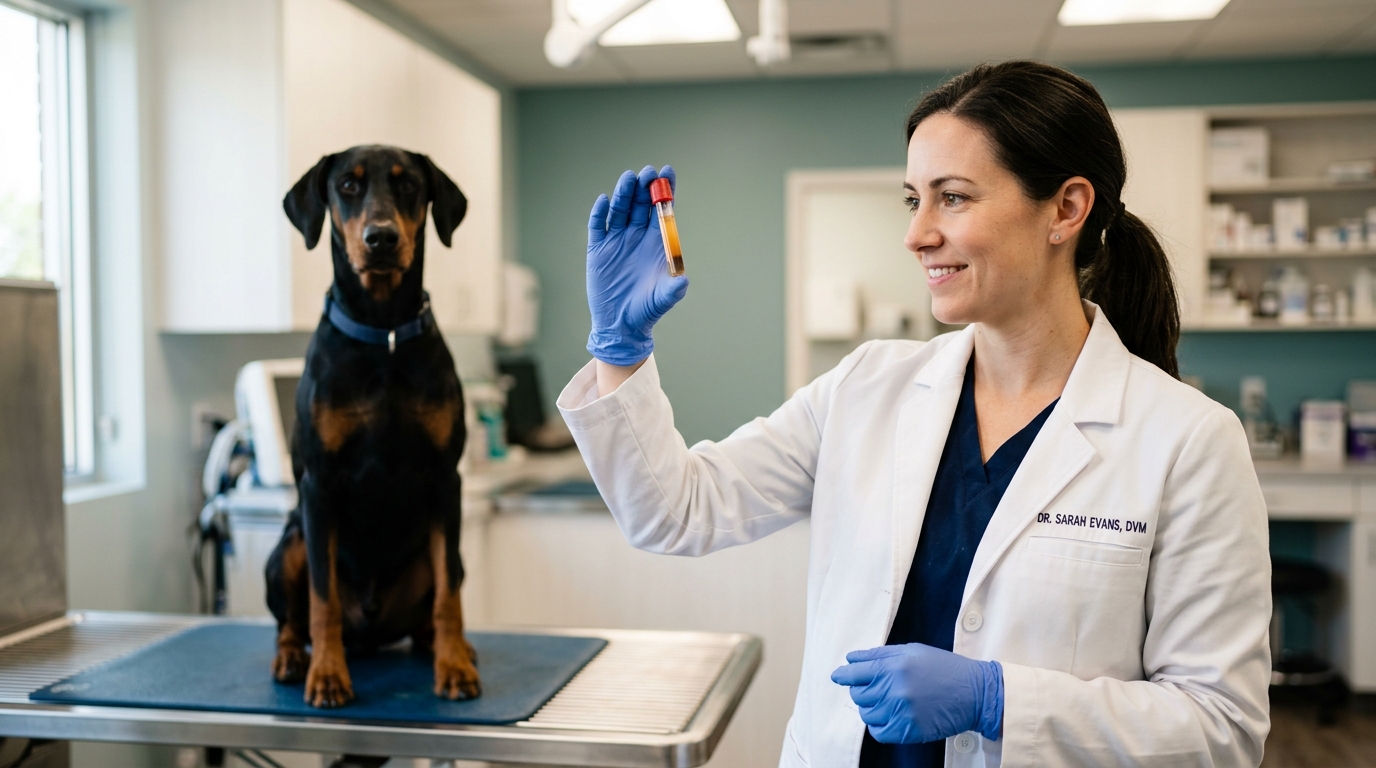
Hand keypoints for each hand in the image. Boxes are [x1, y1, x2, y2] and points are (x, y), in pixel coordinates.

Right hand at [586, 165, 688, 365]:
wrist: (621, 326)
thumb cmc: (646, 311)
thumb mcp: (662, 300)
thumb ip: (672, 290)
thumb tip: (683, 280)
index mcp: (656, 243)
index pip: (662, 211)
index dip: (665, 191)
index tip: (668, 172)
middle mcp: (637, 237)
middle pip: (640, 205)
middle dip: (644, 188)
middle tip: (648, 173)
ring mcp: (617, 241)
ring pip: (620, 210)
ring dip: (624, 194)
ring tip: (628, 179)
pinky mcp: (598, 250)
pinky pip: (597, 226)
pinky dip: (600, 213)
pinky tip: (604, 201)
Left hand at [830, 644, 1002, 743]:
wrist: (974, 693)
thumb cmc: (943, 668)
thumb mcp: (912, 651)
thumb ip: (879, 654)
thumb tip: (851, 659)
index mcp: (894, 665)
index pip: (854, 672)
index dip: (843, 674)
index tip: (839, 676)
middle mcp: (894, 689)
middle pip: (857, 694)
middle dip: (862, 690)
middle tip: (875, 688)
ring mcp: (900, 712)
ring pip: (866, 713)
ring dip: (872, 708)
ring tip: (887, 702)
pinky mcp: (908, 730)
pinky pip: (878, 732)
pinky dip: (879, 725)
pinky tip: (890, 716)